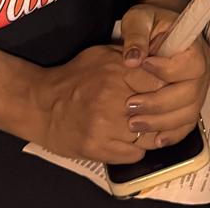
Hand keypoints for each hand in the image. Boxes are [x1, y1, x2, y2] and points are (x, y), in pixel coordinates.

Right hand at [31, 44, 158, 163]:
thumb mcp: (101, 54)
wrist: (42, 105)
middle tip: (160, 112)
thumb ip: (129, 55)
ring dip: (150, 132)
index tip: (168, 91)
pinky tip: (128, 138)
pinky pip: (135, 153)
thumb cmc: (74, 77)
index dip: (166, 88)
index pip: (159, 82)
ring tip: (143, 125)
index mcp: (116, 71)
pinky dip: (136, 148)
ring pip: (148, 135)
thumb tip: (158, 57)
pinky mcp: (98, 148)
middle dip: (161, 113)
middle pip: (156, 111)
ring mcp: (105, 126)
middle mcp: (111, 98)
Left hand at [119, 3, 209, 150]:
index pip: (191, 64)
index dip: (167, 70)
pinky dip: (173, 134)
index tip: (142, 65)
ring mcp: (199, 88)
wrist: (158, 29)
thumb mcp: (139, 18)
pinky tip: (155, 139)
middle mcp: (203, 69)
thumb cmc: (149, 22)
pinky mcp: (191, 102)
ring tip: (134, 124)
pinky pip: (187, 123)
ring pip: (189, 113)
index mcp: (194, 45)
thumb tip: (132, 60)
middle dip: (159, 104)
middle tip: (131, 106)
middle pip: (190, 94)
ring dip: (162, 122)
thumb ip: (136, 36)